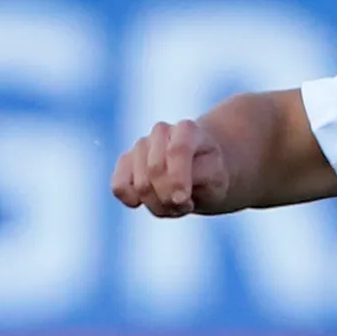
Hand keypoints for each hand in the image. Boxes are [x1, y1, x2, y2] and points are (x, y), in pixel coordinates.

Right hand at [110, 118, 231, 217]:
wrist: (200, 169)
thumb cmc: (210, 174)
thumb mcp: (217, 179)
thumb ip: (199, 182)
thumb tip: (175, 198)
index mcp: (187, 130)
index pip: (177, 151)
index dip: (177, 179)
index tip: (184, 201)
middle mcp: (161, 132)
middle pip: (155, 171)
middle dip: (169, 198)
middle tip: (186, 205)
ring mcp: (141, 145)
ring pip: (140, 185)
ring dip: (158, 205)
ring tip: (174, 203)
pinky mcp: (125, 161)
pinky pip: (119, 187)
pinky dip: (133, 201)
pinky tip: (149, 202)